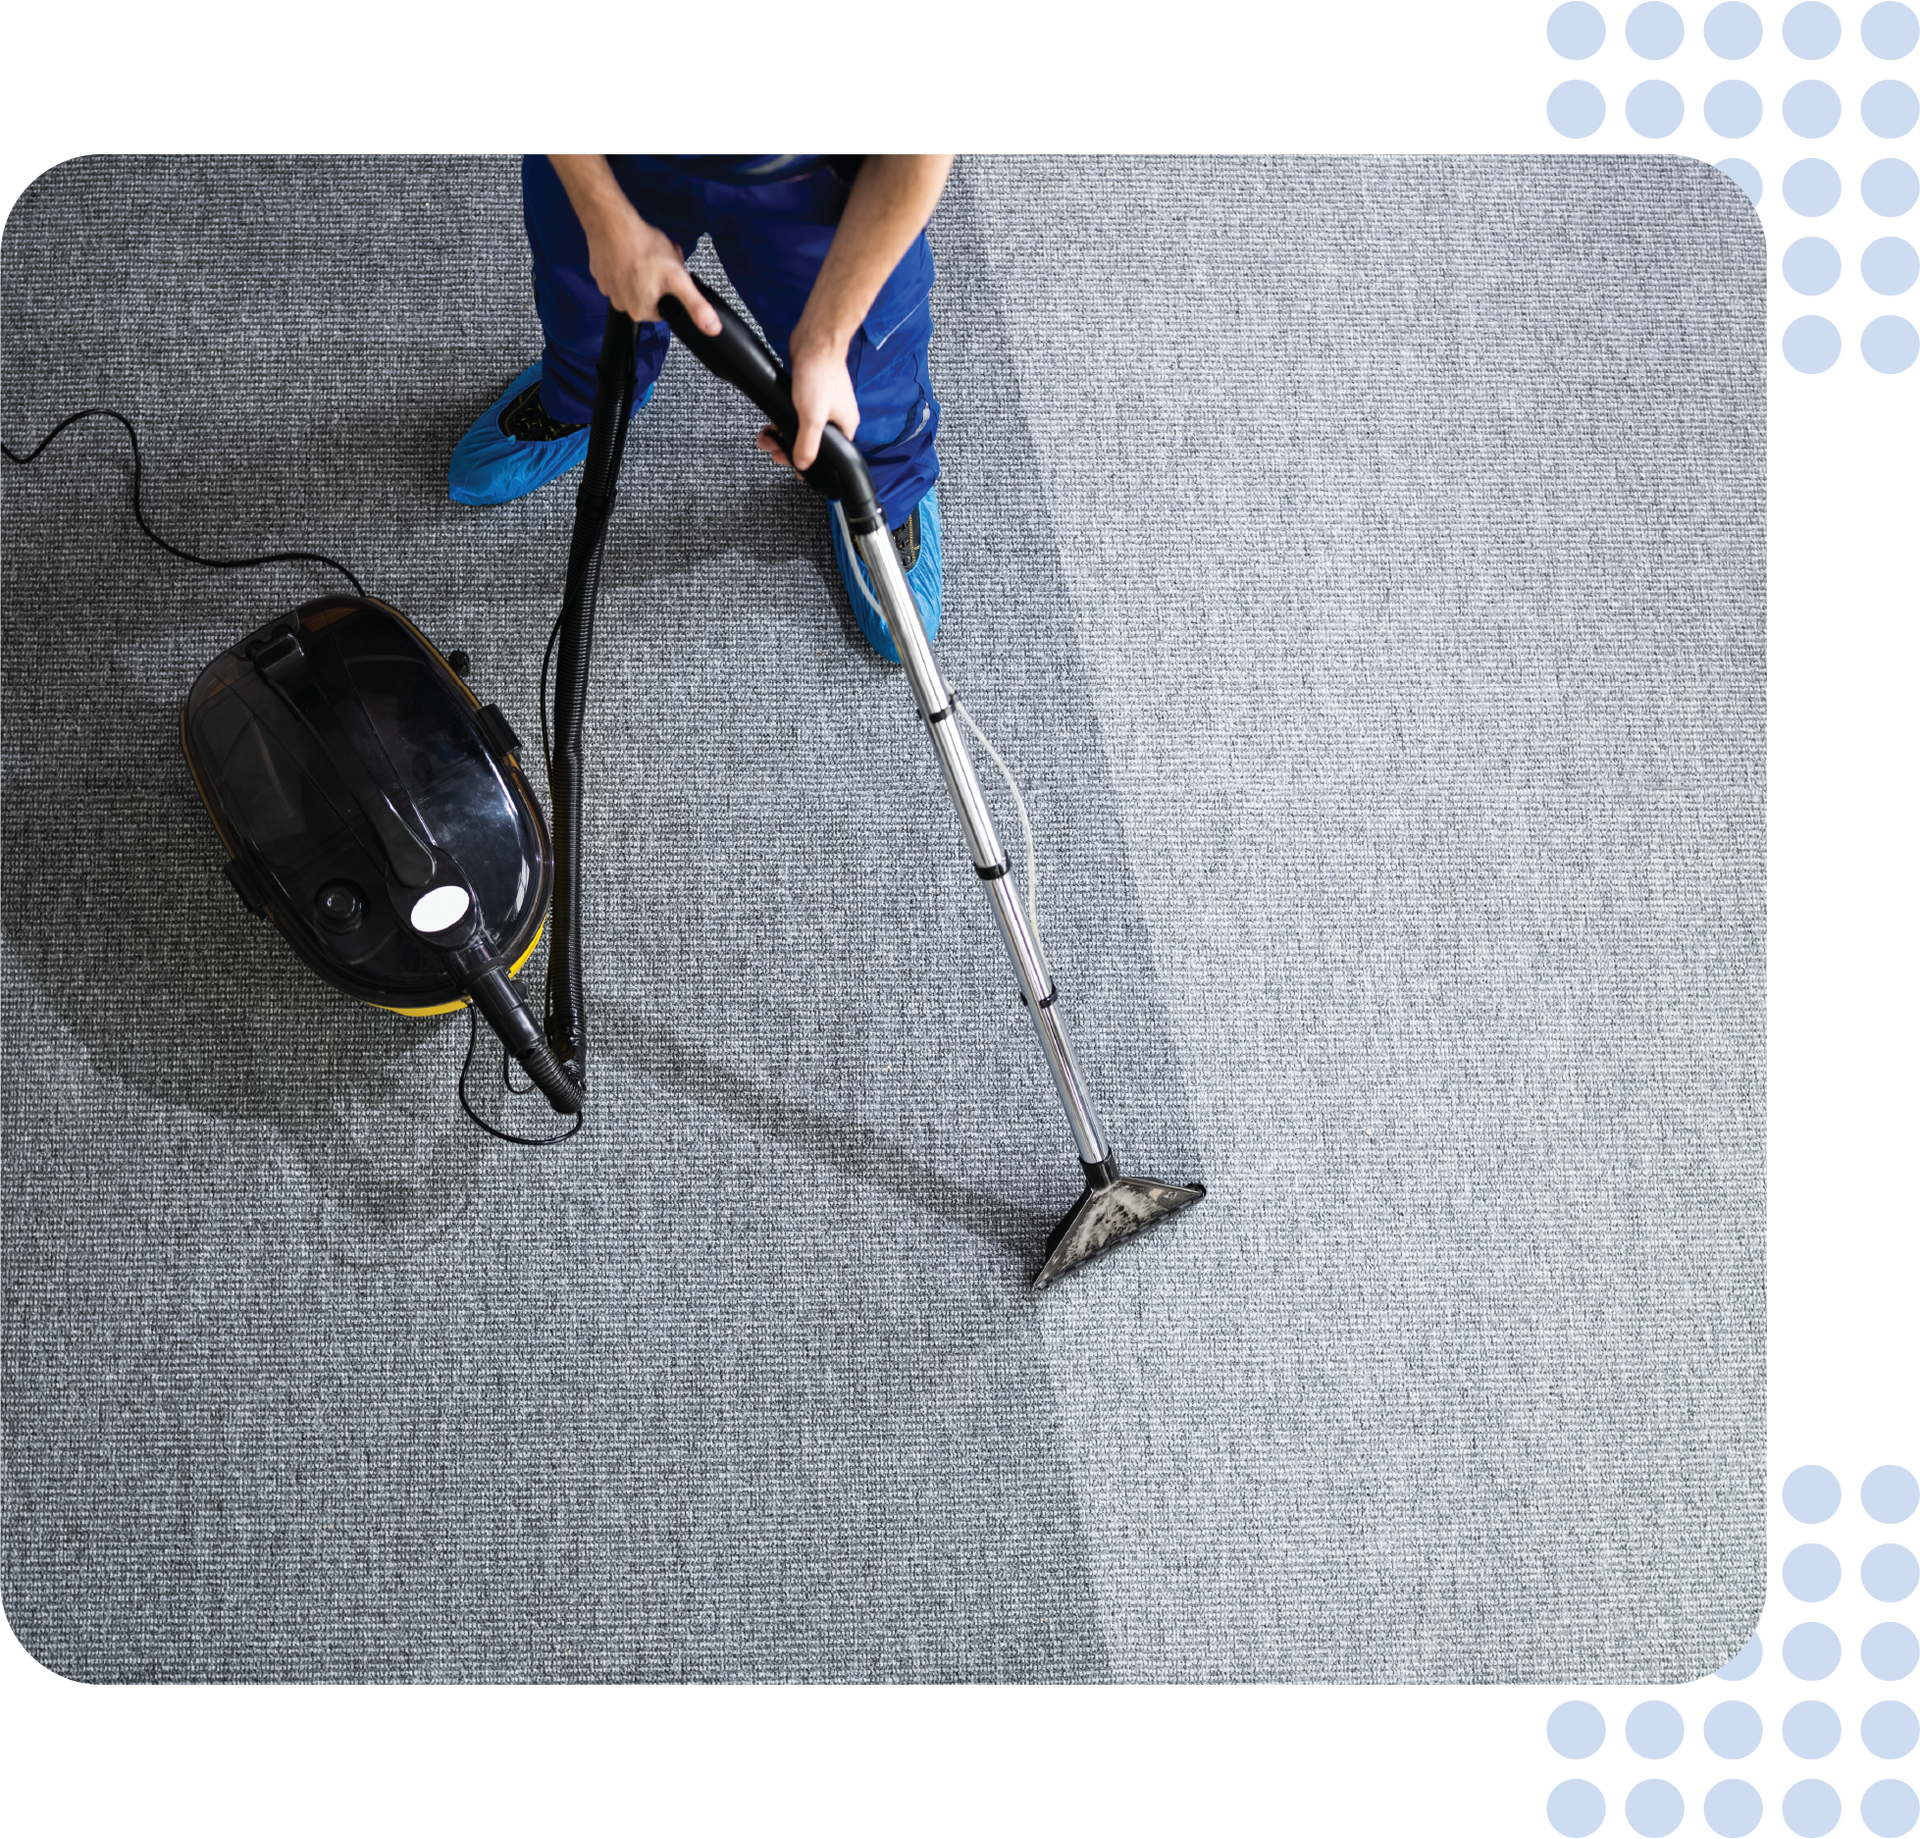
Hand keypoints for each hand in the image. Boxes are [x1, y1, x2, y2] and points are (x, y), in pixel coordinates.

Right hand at [579, 192, 720, 334]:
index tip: (669, 277)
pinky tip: (631, 251)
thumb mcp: (679, 278)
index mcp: (639, 311)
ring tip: (646, 254)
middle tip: (658, 263)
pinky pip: (620, 273)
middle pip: (649, 296)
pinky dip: (627, 263)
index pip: (663, 309)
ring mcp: (608, 289)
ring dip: (644, 271)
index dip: (671, 291)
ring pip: (635, 284)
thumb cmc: (642, 248)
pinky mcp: (600, 273)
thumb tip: (712, 327)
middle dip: (658, 280)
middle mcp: (621, 304)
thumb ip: (696, 305)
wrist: (612, 222)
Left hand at [756, 323, 858, 473]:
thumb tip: (802, 464)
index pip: (830, 456)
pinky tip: (771, 422)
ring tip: (767, 438)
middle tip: (774, 451)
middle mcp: (836, 418)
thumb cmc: (820, 374)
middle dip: (789, 449)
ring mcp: (823, 406)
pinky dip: (782, 421)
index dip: (811, 464)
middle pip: (812, 444)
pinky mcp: (810, 394)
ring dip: (782, 436)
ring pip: (801, 430)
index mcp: (845, 427)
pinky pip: (795, 415)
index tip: (793, 467)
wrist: (815, 341)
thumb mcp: (812, 418)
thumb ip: (807, 444)